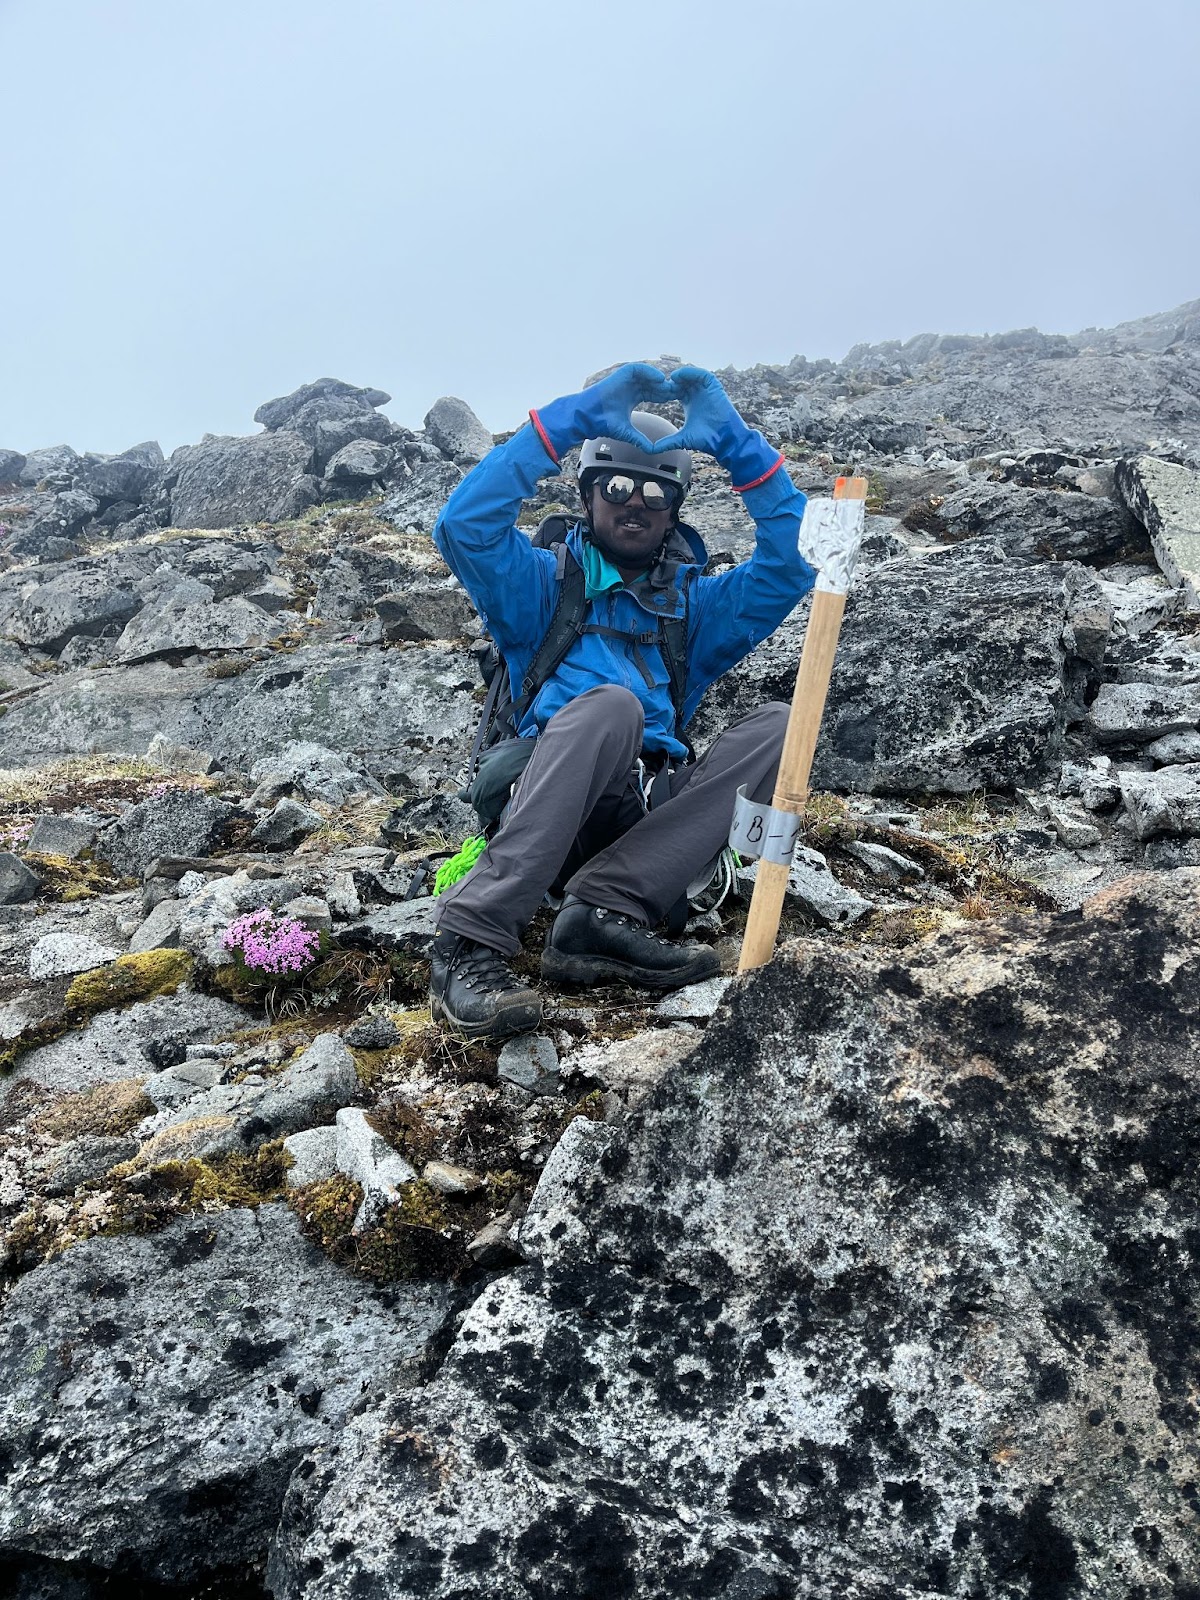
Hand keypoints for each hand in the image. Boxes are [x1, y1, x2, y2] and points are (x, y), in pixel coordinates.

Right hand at [532, 362, 674, 458]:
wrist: (588, 417)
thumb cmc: (604, 424)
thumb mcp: (627, 432)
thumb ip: (640, 440)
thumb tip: (653, 451)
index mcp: (633, 398)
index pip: (653, 395)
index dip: (665, 398)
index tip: (678, 401)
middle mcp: (631, 387)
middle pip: (653, 384)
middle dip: (665, 388)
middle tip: (679, 392)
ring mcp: (626, 380)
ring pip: (648, 376)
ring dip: (659, 380)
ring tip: (670, 386)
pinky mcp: (621, 375)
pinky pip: (639, 369)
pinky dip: (649, 372)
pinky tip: (659, 379)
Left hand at [652, 365, 781, 490]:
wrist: (724, 439)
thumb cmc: (706, 439)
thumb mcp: (682, 439)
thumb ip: (667, 442)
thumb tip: (651, 450)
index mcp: (688, 402)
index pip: (673, 391)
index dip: (663, 392)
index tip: (651, 394)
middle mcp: (696, 393)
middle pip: (680, 381)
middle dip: (669, 383)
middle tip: (658, 385)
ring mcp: (705, 389)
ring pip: (689, 376)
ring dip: (678, 376)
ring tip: (668, 380)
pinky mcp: (714, 386)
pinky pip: (701, 374)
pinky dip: (690, 373)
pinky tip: (678, 377)